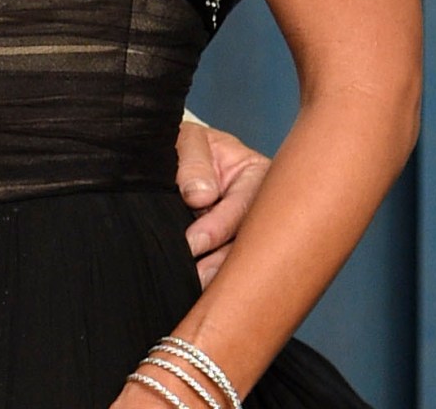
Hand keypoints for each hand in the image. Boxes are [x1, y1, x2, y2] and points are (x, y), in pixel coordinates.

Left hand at [176, 117, 270, 285]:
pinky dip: (218, 281)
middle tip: (198, 278)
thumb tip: (201, 195)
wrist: (174, 162)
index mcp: (258, 174)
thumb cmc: (185, 147)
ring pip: (242, 261)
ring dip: (221, 276)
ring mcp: (250, 233)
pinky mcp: (236, 253)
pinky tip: (205, 294)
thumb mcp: (186, 141)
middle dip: (224, 262)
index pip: (244, 203)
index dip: (219, 225)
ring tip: (197, 288)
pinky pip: (231, 271)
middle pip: (251, 241)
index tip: (194, 242)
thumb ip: (192, 162)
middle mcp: (261, 207)